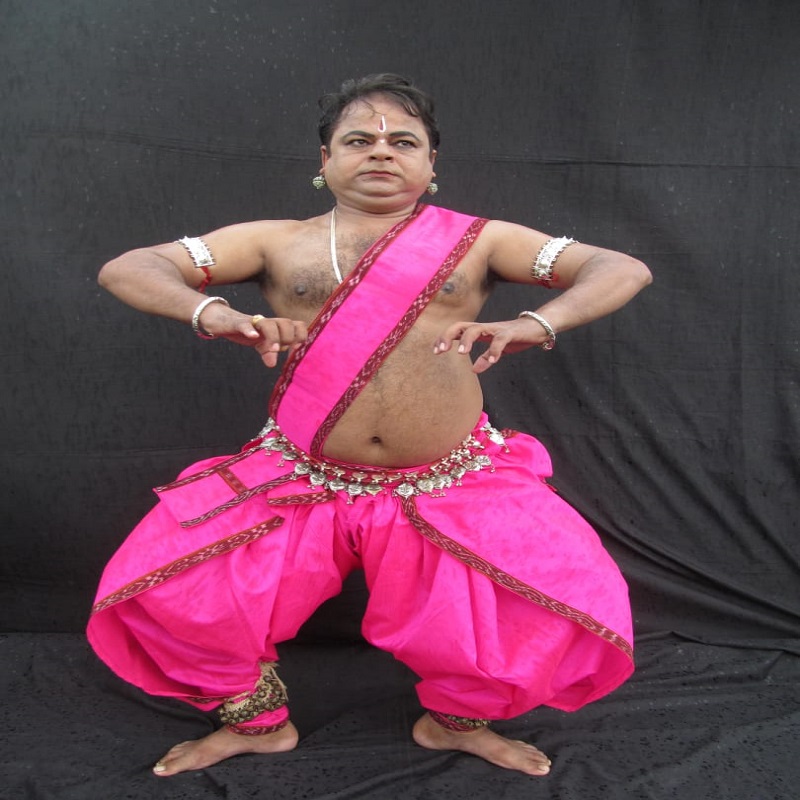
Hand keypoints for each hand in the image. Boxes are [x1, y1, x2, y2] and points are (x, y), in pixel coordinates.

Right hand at [196, 303, 307, 367]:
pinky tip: (253, 337)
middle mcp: (267, 322)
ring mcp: (253, 322)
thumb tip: (272, 363)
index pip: (297, 325)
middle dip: (288, 337)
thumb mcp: (259, 345)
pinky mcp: (237, 323)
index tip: (297, 349)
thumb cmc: (247, 332)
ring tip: (273, 349)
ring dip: (274, 336)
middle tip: (282, 350)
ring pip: (268, 323)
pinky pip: (245, 325)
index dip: (300, 335)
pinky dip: (250, 330)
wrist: (222, 321)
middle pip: (285, 322)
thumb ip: (268, 353)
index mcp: (276, 327)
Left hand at [433, 317, 550, 373]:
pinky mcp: (510, 333)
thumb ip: (485, 358)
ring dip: (467, 340)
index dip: (444, 338)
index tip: (435, 351)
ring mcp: (496, 329)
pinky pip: (500, 340)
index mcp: (479, 331)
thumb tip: (474, 370)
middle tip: (440, 351)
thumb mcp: (497, 350)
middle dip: (448, 336)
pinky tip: (491, 362)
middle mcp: (484, 328)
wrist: (537, 327)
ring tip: (462, 353)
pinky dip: (494, 350)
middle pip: (461, 326)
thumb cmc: (514, 337)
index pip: (456, 330)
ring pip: (477, 329)